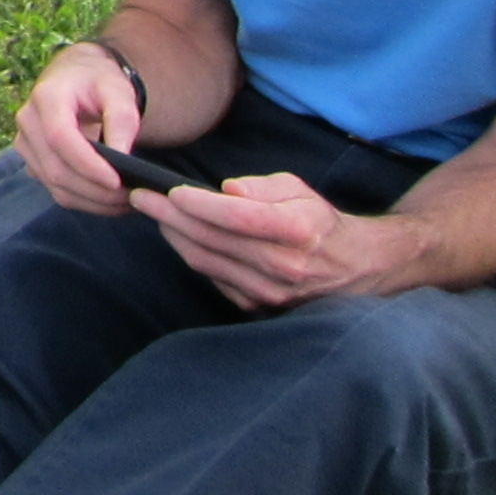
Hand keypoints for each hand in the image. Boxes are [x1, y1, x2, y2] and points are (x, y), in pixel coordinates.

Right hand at [16, 42, 146, 214]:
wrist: (77, 76)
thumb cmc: (99, 81)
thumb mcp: (118, 91)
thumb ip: (121, 120)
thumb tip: (121, 159)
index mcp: (47, 97)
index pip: (60, 138)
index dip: (87, 164)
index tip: (118, 182)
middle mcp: (28, 121)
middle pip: (56, 169)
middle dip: (96, 190)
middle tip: (133, 195)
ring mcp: (26, 143)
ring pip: (55, 186)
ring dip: (93, 201)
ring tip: (126, 200)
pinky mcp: (33, 161)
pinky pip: (56, 190)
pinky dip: (85, 202)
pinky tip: (110, 200)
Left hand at [144, 171, 411, 309]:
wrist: (354, 267)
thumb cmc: (319, 221)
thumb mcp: (299, 190)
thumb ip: (263, 187)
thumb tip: (226, 189)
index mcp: (299, 231)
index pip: (237, 217)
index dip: (199, 204)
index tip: (169, 191)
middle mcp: (286, 266)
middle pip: (214, 239)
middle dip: (170, 216)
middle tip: (140, 197)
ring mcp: (273, 292)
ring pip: (208, 261)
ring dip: (174, 237)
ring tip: (153, 213)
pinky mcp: (262, 307)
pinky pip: (216, 279)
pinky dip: (194, 257)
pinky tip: (179, 237)